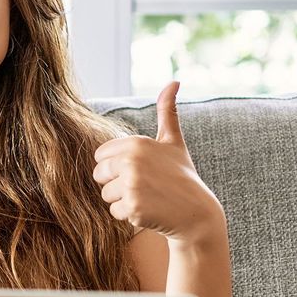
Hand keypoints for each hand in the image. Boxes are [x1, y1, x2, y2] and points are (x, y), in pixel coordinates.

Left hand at [91, 81, 224, 243]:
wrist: (197, 212)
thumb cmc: (182, 175)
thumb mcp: (173, 141)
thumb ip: (167, 111)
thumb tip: (174, 81)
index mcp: (136, 143)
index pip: (100, 156)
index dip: (116, 165)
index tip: (138, 170)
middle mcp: (132, 161)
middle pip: (99, 175)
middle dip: (116, 183)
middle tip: (143, 186)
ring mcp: (132, 185)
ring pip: (106, 195)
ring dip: (122, 200)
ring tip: (147, 198)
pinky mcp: (134, 208)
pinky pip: (115, 212)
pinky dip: (129, 215)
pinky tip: (149, 211)